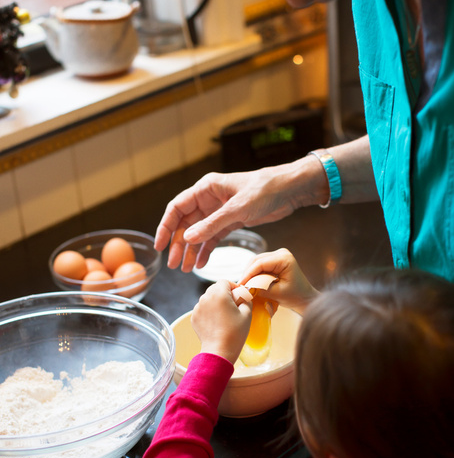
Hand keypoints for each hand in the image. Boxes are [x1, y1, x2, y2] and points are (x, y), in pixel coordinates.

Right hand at [155, 157, 327, 271]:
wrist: (289, 190)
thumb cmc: (265, 190)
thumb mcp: (237, 208)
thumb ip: (212, 224)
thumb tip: (187, 237)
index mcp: (206, 188)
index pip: (177, 208)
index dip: (166, 226)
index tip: (161, 245)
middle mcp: (209, 199)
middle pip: (186, 224)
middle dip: (179, 245)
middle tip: (174, 265)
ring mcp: (219, 211)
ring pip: (199, 234)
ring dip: (191, 251)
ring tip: (186, 269)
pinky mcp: (231, 221)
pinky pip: (213, 238)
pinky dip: (206, 251)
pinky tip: (201, 264)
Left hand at [191, 280, 251, 363]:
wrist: (219, 351)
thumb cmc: (235, 333)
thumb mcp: (247, 314)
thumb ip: (246, 300)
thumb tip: (243, 296)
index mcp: (219, 294)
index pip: (224, 281)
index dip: (233, 286)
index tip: (238, 295)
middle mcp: (205, 298)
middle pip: (215, 288)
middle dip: (224, 293)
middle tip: (233, 304)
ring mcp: (198, 308)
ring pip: (208, 298)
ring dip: (216, 302)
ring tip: (224, 315)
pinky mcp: (194, 317)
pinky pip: (202, 308)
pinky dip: (209, 311)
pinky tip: (216, 322)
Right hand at [239, 248, 318, 314]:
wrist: (305, 298)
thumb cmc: (295, 296)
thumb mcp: (277, 293)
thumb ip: (261, 287)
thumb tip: (246, 286)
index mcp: (284, 259)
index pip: (260, 263)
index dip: (248, 273)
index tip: (240, 284)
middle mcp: (281, 253)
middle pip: (257, 260)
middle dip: (247, 273)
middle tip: (240, 286)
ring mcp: (278, 255)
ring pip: (256, 262)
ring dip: (249, 273)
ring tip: (244, 285)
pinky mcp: (275, 261)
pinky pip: (260, 265)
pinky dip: (254, 273)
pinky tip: (250, 282)